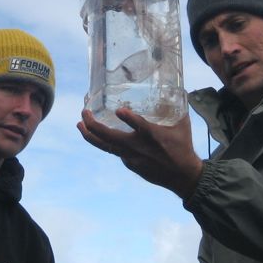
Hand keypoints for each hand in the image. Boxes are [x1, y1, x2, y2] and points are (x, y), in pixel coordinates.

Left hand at [77, 108, 202, 198]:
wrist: (182, 176)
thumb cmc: (183, 146)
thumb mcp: (182, 124)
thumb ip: (174, 105)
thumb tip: (175, 85)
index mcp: (154, 136)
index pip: (140, 127)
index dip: (129, 119)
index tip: (119, 110)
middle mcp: (139, 147)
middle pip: (110, 138)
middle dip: (93, 125)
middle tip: (84, 112)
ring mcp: (131, 157)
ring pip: (106, 146)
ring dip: (90, 135)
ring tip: (80, 125)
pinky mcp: (130, 164)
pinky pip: (115, 151)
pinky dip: (105, 142)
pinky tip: (99, 134)